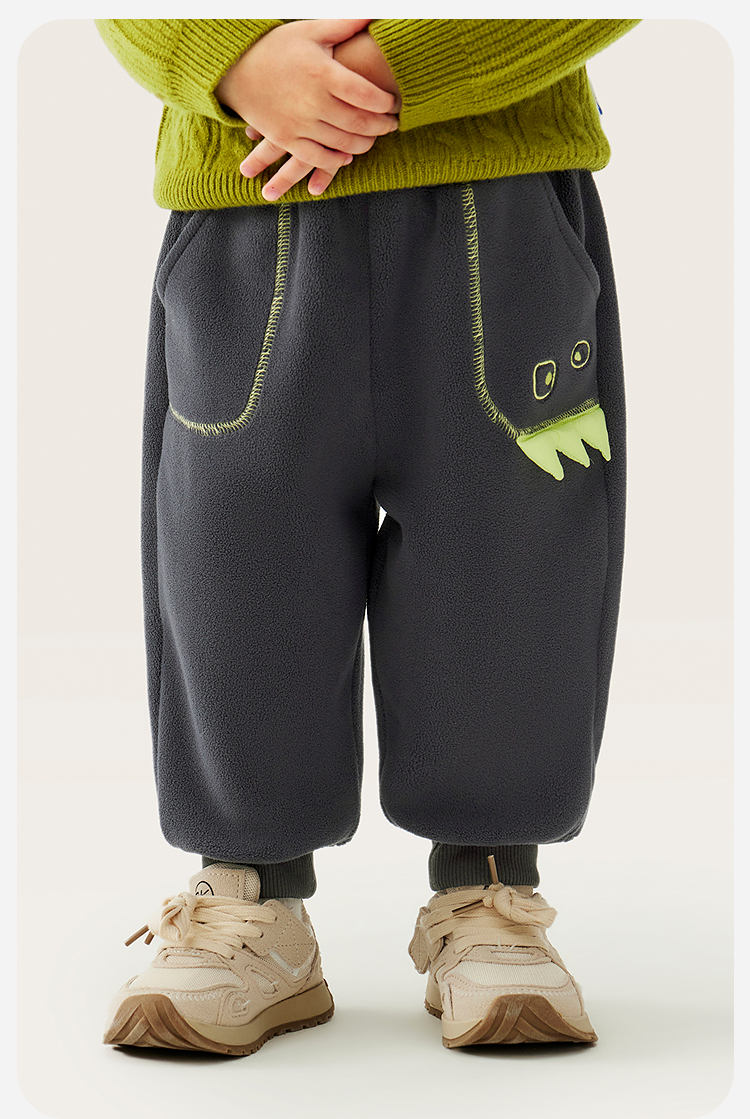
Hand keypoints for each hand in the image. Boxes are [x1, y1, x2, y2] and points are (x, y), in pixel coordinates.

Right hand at [216, 19, 399, 199]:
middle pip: (359, 123)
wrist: (236, 69)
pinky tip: (347, 155)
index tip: (394, 103)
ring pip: (343, 144)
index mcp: (322, 73)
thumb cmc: (277, 47)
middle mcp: (312, 102)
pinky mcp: (287, 139)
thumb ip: (346, 24)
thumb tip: (376, 13)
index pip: (366, 95)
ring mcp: (299, 124)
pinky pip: (319, 158)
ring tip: (373, 138)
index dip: (386, 102)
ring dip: (364, 144)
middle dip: (382, 126)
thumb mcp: (312, 31)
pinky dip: (337, 160)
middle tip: (392, 125)